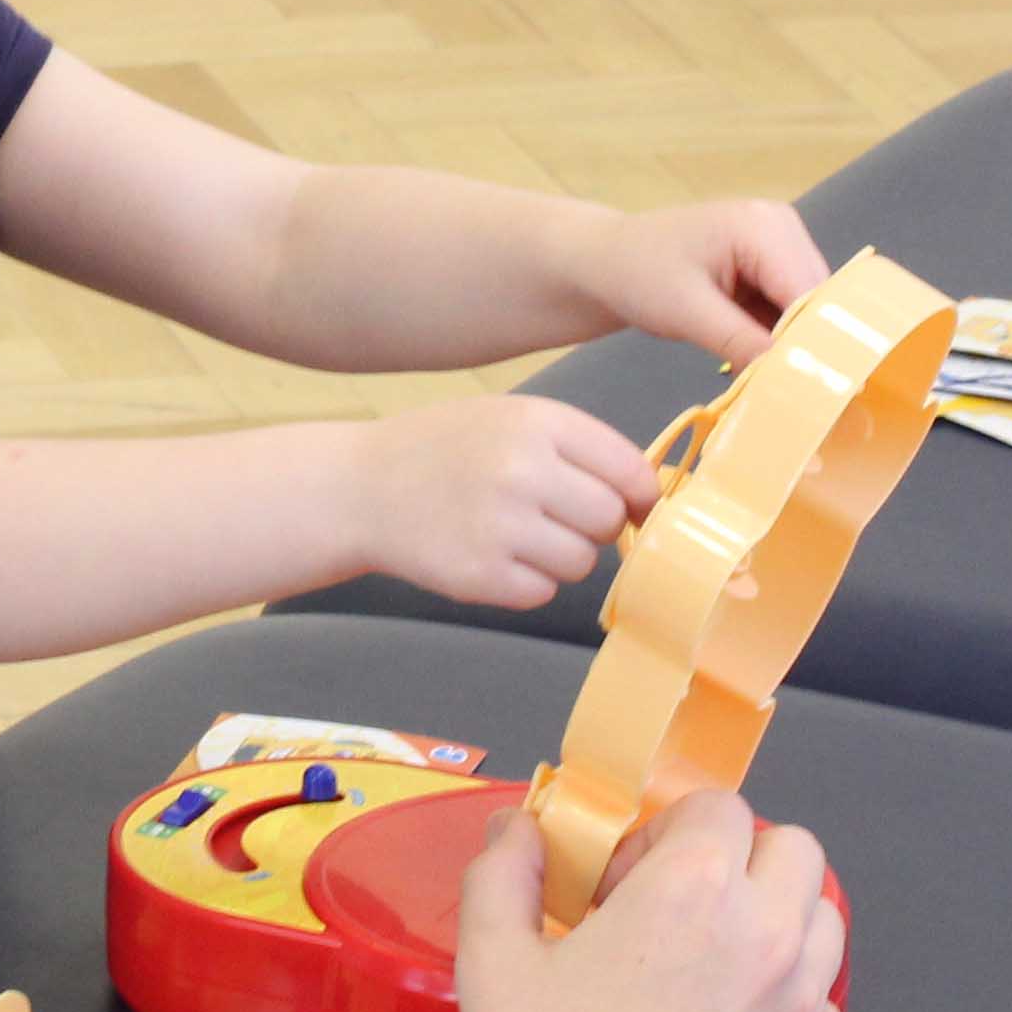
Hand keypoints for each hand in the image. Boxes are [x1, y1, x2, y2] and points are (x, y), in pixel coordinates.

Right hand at [348, 393, 657, 609]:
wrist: (361, 488)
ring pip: (582, 563)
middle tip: (552, 517)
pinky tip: (491, 555)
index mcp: (537, 422)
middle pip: (609, 520)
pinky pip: (542, 592)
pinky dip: (526, 583)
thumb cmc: (447, 451)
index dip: (639, 497)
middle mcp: (521, 469)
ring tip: (515, 535)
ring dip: (560, 558)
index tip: (632, 507)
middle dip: (592, 526)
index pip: (630, 471)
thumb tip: (650, 501)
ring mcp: (499, 526)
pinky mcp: (480, 576)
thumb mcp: (510, 419)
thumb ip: (579, 449)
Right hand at [449, 795, 849, 1011]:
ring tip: (714, 983)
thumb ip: (506, 872)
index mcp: (694, 888)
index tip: (633, 881)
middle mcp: (769, 936)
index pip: (720, 807)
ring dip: (777, 933)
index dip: (671, 833)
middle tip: (686, 918)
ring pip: (823, 928)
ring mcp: (809, 1011)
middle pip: (794, 853)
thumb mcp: (492, 959)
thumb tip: (522, 827)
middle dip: (744, 866)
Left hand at [567, 199, 828, 364]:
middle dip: (809, 345)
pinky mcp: (770, 266)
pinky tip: (766, 367)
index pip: (811, 291)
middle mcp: (782, 228)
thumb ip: (742, 343)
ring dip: (795, 345)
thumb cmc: (638, 276)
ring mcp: (778, 245)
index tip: (820, 390)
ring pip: (809, 308)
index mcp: (764, 227)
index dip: (818, 340)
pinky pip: (790, 309)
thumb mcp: (688, 313)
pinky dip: (780, 339)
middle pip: (819, 299)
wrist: (608, 261)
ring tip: (783, 386)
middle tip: (801, 396)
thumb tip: (793, 378)